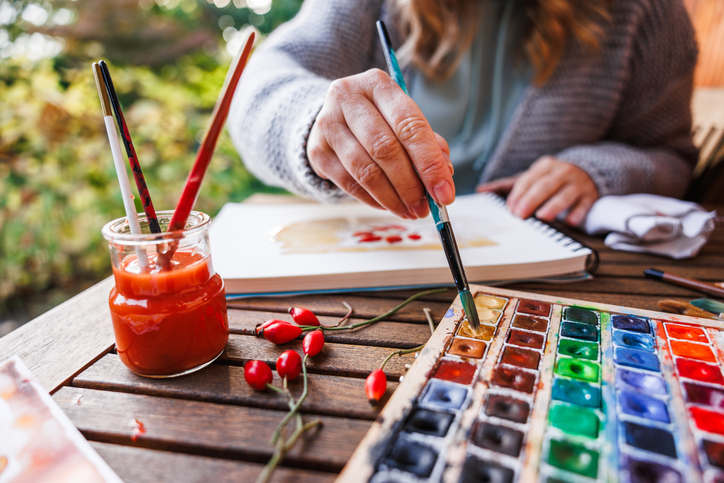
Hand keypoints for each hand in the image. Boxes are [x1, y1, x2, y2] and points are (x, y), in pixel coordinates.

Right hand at [307, 69, 454, 218]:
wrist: (334, 119)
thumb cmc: (378, 120)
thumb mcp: (403, 120)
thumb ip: (428, 144)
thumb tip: (444, 177)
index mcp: (378, 84)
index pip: (409, 125)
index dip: (429, 162)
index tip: (444, 192)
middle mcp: (348, 98)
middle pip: (385, 149)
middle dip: (411, 185)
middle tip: (426, 208)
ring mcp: (328, 124)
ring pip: (366, 170)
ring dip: (392, 198)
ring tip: (409, 211)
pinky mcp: (317, 150)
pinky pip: (349, 183)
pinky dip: (373, 200)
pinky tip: (388, 205)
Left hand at [476, 156, 597, 225]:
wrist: (587, 172)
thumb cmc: (551, 178)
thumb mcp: (530, 178)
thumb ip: (506, 185)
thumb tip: (481, 190)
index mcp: (545, 165)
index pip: (529, 179)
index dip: (519, 193)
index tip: (511, 207)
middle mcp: (562, 171)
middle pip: (545, 185)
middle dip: (532, 199)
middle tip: (520, 213)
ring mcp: (577, 183)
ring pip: (565, 194)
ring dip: (554, 206)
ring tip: (543, 216)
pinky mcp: (590, 195)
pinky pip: (585, 204)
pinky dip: (578, 212)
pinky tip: (571, 221)